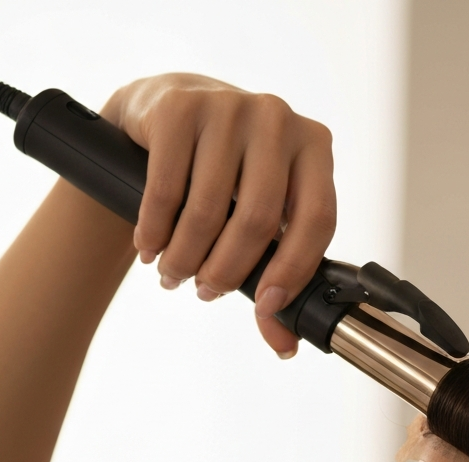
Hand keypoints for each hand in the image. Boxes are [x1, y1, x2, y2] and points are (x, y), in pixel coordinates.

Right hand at [101, 73, 335, 355]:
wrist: (168, 113)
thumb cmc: (227, 177)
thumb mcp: (261, 220)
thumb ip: (274, 278)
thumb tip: (285, 347)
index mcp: (314, 148)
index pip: (318, 220)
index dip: (293, 271)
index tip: (266, 306)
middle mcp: (277, 119)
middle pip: (258, 220)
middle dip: (227, 271)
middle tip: (205, 292)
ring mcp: (228, 107)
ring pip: (208, 210)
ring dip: (186, 258)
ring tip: (174, 275)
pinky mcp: (179, 107)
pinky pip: (166, 189)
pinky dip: (155, 231)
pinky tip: (150, 247)